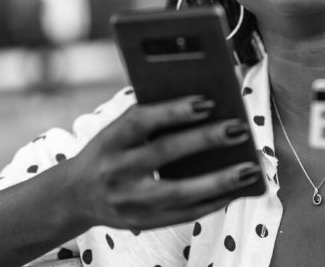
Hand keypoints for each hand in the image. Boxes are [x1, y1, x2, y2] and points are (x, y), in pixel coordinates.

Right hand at [65, 96, 260, 230]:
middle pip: (165, 154)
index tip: (206, 101)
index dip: (173, 111)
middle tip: (238, 129)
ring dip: (219, 180)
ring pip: (180, 192)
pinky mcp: (143, 222)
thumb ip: (149, 122)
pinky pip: (185, 214)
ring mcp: (129, 202)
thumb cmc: (107, 153)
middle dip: (205, 140)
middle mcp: (116, 171)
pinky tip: (234, 191)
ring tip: (249, 168)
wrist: (75, 195)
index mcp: (109, 141)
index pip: (141, 121)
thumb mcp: (116, 133)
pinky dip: (212, 201)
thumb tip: (204, 110)